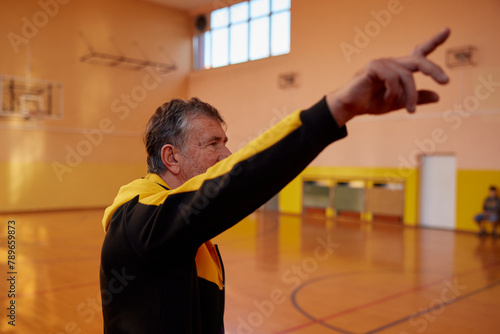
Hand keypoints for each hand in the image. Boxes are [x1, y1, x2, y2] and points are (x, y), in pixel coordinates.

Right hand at [327, 28, 450, 125]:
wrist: (350, 107)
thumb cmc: (370, 103)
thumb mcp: (398, 103)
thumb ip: (416, 99)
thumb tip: (438, 97)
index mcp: (399, 69)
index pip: (419, 52)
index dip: (434, 41)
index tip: (448, 31)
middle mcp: (393, 62)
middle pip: (419, 61)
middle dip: (434, 70)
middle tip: (446, 82)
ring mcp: (383, 62)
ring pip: (407, 76)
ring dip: (410, 95)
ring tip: (410, 111)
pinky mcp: (374, 66)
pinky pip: (393, 78)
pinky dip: (393, 92)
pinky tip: (388, 100)